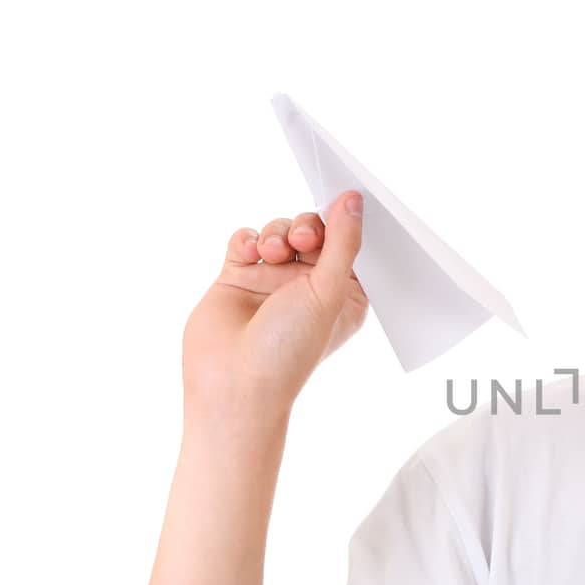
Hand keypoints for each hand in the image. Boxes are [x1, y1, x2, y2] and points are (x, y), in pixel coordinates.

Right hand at [182, 189, 369, 411]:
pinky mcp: (238, 277)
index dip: (347, 224)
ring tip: (270, 254)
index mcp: (343, 295)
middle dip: (309, 226)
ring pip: (279, 231)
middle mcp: (308, 287)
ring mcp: (272, 281)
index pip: (351, 246)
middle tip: (303, 239)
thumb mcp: (328, 292)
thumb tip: (352, 200)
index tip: (345, 201)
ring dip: (276, 233)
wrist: (231, 383)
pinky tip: (249, 255)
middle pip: (315, 231)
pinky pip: (246, 239)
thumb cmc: (288, 351)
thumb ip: (342, 243)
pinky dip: (248, 239)